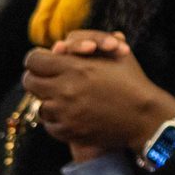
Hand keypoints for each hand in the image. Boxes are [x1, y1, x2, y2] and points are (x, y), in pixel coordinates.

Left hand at [23, 31, 174, 155]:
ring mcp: (65, 114)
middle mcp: (65, 90)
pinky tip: (68, 114)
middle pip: (30, 82)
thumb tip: (60, 44)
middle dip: (38, 77)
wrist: (144, 116)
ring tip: (61, 97)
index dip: (38, 58)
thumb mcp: (113, 53)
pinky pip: (49, 125)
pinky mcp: (70, 132)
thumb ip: (85, 43)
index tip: (44, 61)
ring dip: (48, 100)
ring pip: (39, 105)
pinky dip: (56, 119)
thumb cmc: (131, 80)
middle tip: (48, 79)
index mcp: (74, 67)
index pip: (34, 60)